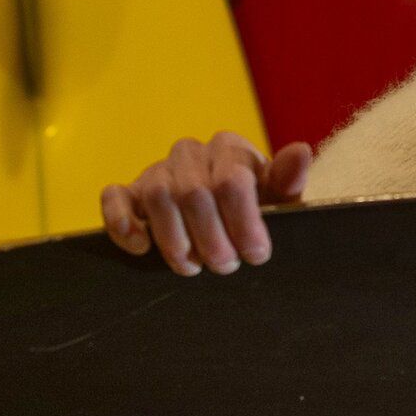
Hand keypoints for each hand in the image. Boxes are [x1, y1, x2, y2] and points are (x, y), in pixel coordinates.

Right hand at [101, 133, 313, 275]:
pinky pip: (114, 198)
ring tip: (192, 267)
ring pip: (157, 198)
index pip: (232, 183)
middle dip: (212, 240)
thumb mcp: (278, 199)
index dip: (244, 224)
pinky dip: (122, 224)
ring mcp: (157, 170)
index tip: (256, 255)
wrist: (221, 216)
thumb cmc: (255, 208)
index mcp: (230, 149)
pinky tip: (141, 248)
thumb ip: (287, 181)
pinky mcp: (129, 190)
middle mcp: (191, 153)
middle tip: (224, 267)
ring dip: (174, 241)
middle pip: (195, 194)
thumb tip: (300, 152)